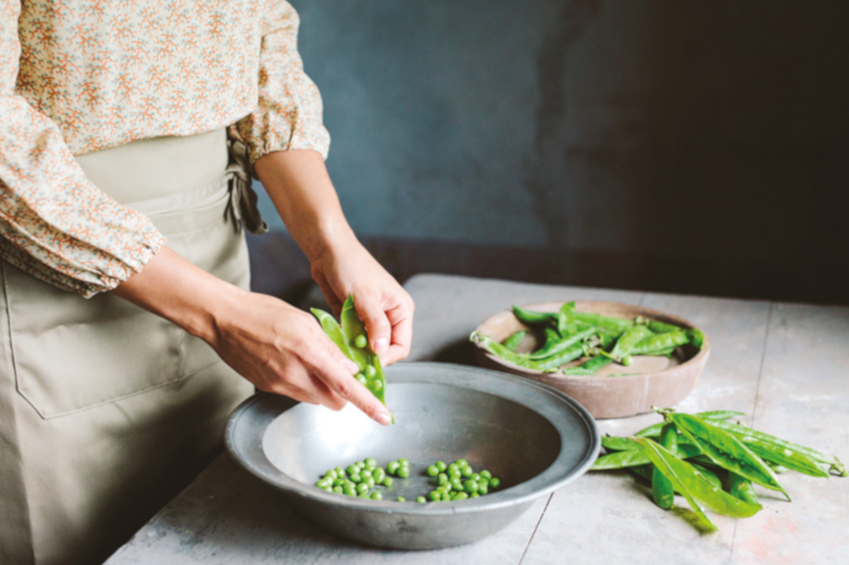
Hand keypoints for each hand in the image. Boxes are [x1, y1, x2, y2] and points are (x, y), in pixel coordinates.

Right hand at [211, 288, 393, 423]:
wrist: (223, 319)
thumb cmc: (263, 312)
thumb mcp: (305, 321)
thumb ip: (330, 347)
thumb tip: (350, 368)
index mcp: (308, 353)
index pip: (346, 386)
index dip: (369, 403)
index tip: (385, 416)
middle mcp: (294, 374)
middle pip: (334, 401)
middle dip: (344, 394)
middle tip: (344, 373)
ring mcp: (279, 385)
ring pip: (315, 399)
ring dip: (323, 388)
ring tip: (313, 361)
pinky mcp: (268, 388)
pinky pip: (296, 394)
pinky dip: (305, 384)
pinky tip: (294, 363)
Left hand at [310, 236, 413, 365]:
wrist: (328, 250)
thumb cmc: (350, 265)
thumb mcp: (364, 296)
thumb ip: (376, 324)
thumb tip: (382, 350)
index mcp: (400, 309)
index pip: (401, 345)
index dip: (386, 357)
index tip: (367, 364)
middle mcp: (389, 315)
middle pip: (384, 348)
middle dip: (369, 356)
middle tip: (352, 363)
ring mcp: (370, 318)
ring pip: (367, 345)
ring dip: (355, 350)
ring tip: (342, 352)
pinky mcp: (354, 318)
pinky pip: (353, 338)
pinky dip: (345, 342)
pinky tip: (335, 342)